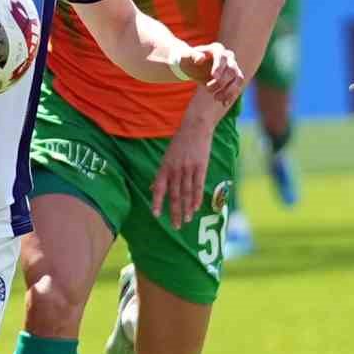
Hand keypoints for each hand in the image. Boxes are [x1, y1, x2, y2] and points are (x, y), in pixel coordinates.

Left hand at [150, 110, 214, 227]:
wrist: (194, 127)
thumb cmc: (179, 143)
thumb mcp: (166, 157)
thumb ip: (160, 175)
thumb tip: (152, 188)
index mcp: (165, 167)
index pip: (159, 188)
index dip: (157, 202)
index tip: (156, 215)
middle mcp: (175, 170)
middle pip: (174, 195)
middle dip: (174, 212)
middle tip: (176, 226)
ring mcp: (188, 168)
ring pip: (186, 193)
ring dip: (186, 208)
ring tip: (186, 220)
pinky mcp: (200, 166)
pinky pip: (198, 185)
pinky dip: (197, 198)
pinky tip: (196, 208)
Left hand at [174, 43, 245, 112]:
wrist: (192, 65)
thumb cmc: (187, 59)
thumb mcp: (185, 57)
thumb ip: (192, 56)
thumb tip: (200, 59)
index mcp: (216, 49)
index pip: (221, 57)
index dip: (219, 67)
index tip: (214, 77)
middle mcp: (228, 56)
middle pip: (231, 70)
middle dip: (221, 82)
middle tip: (208, 89)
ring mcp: (232, 67)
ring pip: (238, 79)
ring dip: (229, 91)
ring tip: (216, 98)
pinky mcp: (234, 77)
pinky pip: (237, 87)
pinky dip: (232, 96)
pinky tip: (224, 103)